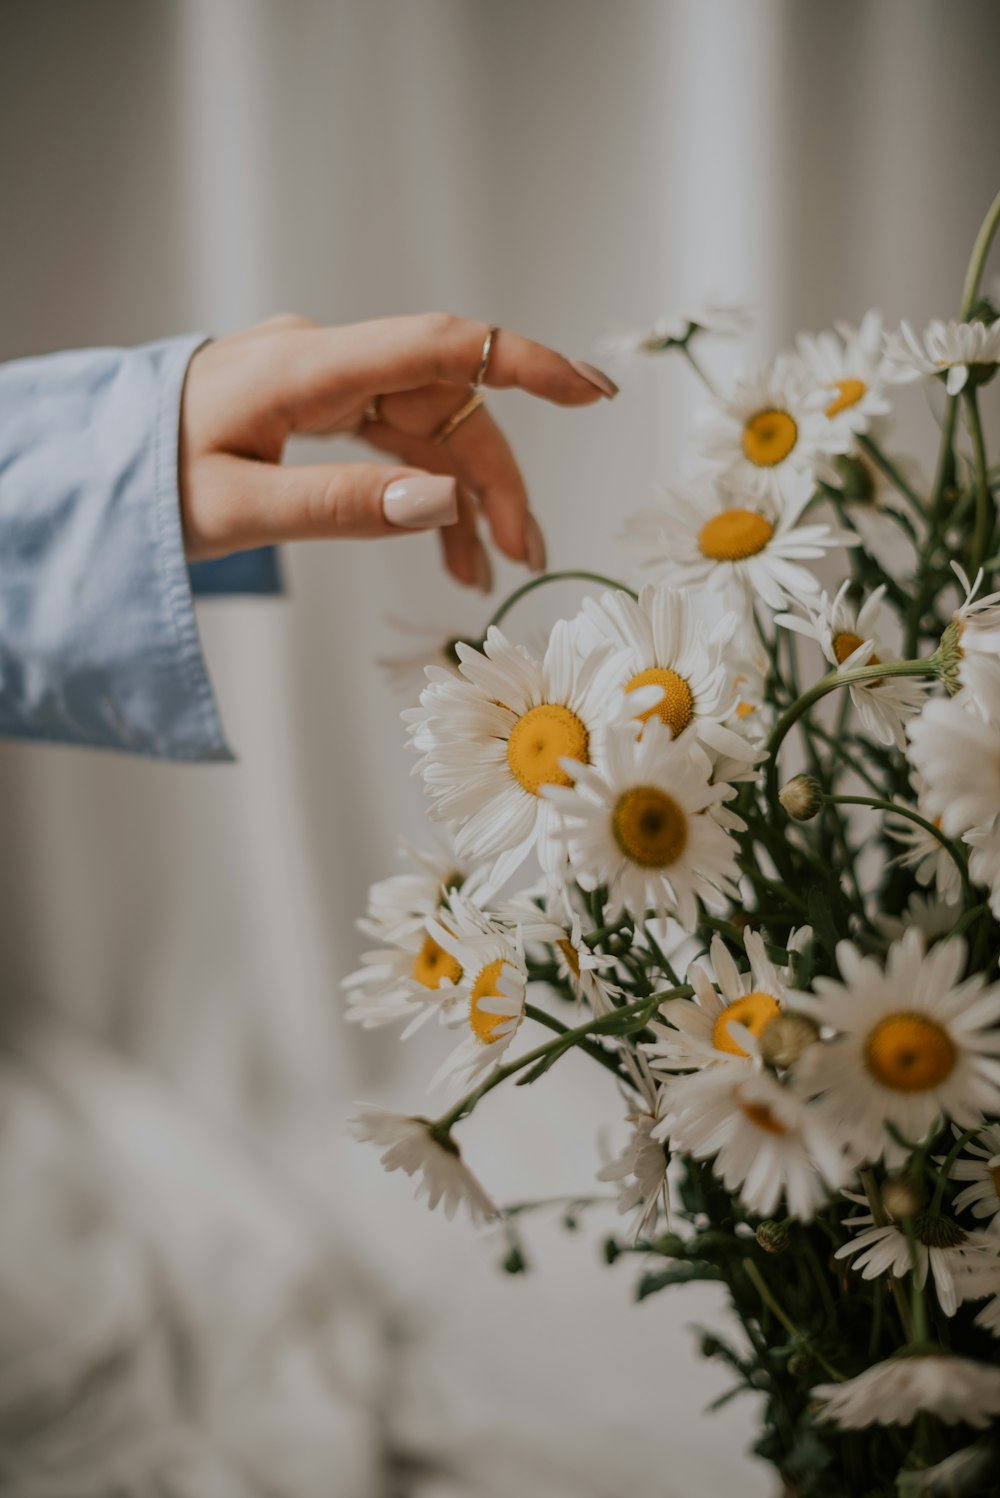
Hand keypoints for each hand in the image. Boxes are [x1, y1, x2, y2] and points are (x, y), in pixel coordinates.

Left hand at [178, 313, 616, 589]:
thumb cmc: (147, 485)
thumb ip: (338, 505)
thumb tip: (441, 501)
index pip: (438, 345)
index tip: (593, 392)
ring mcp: (322, 384)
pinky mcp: (316, 410)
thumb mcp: (235, 510)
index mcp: (304, 370)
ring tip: (489, 573)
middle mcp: (324, 364)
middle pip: (444, 406)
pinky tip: (448, 554)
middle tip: (523, 556)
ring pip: (426, 431)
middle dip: (494, 479)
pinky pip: (392, 446)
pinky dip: (424, 496)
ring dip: (465, 497)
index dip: (524, 362)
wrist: (94, 471)